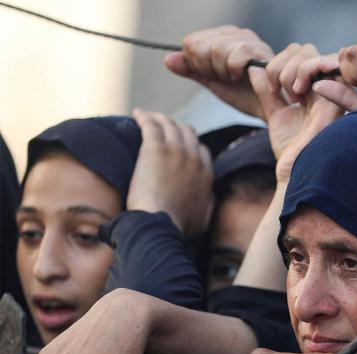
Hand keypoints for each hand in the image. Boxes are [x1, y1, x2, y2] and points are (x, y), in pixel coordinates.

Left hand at [128, 109, 212, 237]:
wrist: (161, 224)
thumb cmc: (179, 228)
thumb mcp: (204, 218)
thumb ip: (208, 203)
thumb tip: (209, 196)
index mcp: (206, 175)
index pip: (202, 150)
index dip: (191, 146)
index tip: (181, 147)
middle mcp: (194, 159)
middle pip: (187, 132)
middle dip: (176, 128)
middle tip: (163, 129)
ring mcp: (176, 151)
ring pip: (170, 124)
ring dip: (160, 119)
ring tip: (148, 117)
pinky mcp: (155, 149)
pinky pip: (151, 124)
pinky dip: (144, 117)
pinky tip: (137, 114)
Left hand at [165, 26, 273, 117]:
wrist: (268, 108)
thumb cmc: (245, 94)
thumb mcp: (213, 82)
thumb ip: (192, 70)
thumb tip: (168, 60)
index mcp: (220, 37)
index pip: (190, 42)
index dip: (197, 64)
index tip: (214, 74)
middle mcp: (233, 32)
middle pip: (199, 45)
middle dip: (208, 68)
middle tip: (225, 77)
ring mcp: (247, 38)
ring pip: (215, 49)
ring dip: (222, 71)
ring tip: (235, 77)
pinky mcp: (258, 48)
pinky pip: (233, 56)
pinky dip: (235, 71)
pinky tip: (244, 76)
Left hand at [247, 43, 344, 182]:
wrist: (296, 172)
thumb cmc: (290, 149)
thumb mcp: (274, 113)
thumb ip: (266, 91)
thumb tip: (253, 68)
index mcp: (313, 92)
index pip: (299, 56)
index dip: (280, 63)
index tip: (272, 88)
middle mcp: (325, 89)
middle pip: (305, 49)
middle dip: (283, 64)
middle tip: (279, 89)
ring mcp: (332, 91)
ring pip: (312, 53)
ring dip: (291, 69)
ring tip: (290, 94)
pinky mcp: (337, 95)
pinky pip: (325, 66)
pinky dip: (306, 69)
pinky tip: (298, 93)